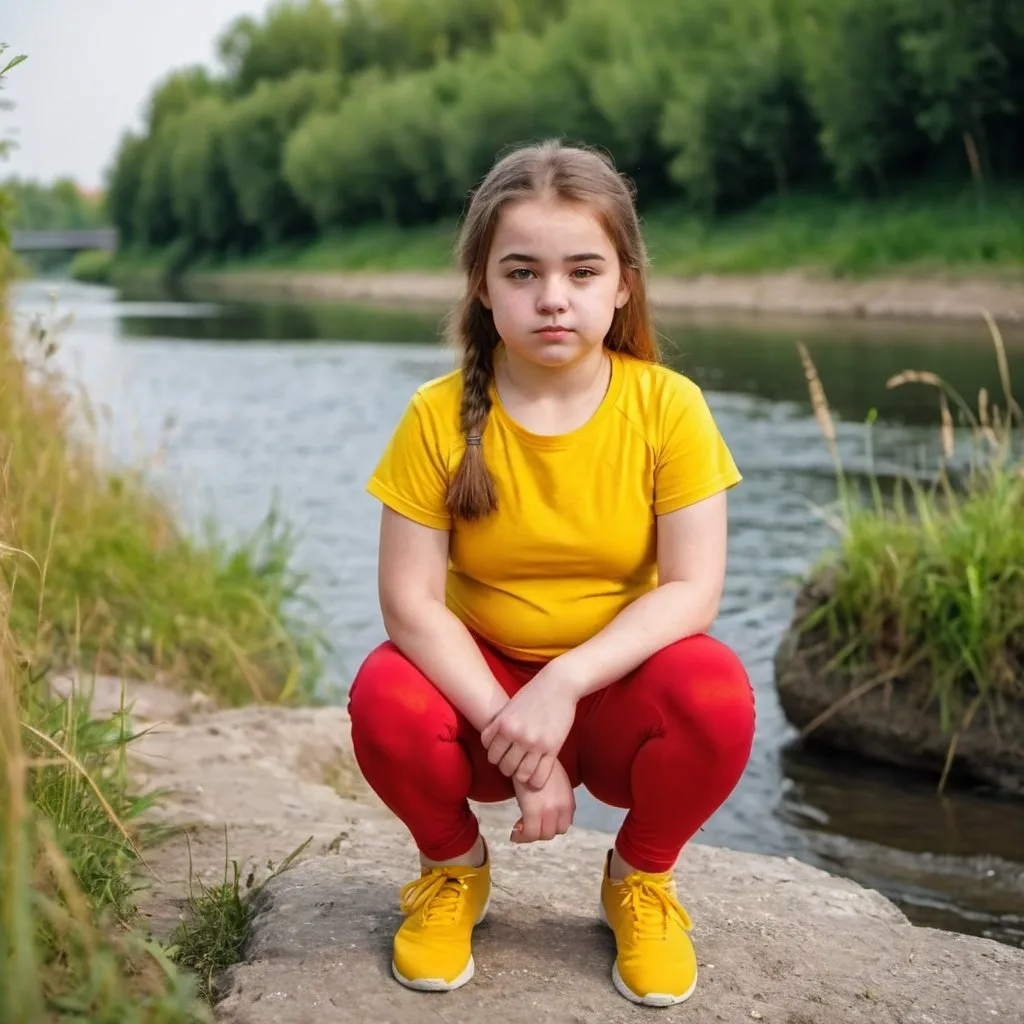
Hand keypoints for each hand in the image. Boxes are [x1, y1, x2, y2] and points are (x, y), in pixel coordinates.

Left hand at [480, 661, 579, 789]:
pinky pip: (539, 775)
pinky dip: (535, 781)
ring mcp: (535, 743)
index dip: (495, 756)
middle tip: (514, 763)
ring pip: (520, 775)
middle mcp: (517, 735)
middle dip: (507, 768)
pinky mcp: (552, 748)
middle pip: (503, 766)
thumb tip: (489, 744)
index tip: (503, 754)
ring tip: (525, 770)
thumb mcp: (510, 707)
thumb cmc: (533, 693)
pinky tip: (536, 778)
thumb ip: (500, 725)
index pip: (490, 753)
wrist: (559, 684)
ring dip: (521, 776)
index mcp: (503, 724)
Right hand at [510, 758, 575, 843]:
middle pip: (553, 832)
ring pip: (542, 835)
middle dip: (540, 831)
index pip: (564, 826)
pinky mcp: (533, 811)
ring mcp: (549, 810)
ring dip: (530, 834)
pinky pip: (529, 834)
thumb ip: (556, 799)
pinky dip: (521, 836)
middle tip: (526, 825)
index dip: (550, 827)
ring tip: (519, 826)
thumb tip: (546, 811)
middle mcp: (562, 807)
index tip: (539, 823)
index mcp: (568, 801)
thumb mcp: (555, 782)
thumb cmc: (538, 764)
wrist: (527, 753)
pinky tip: (514, 832)